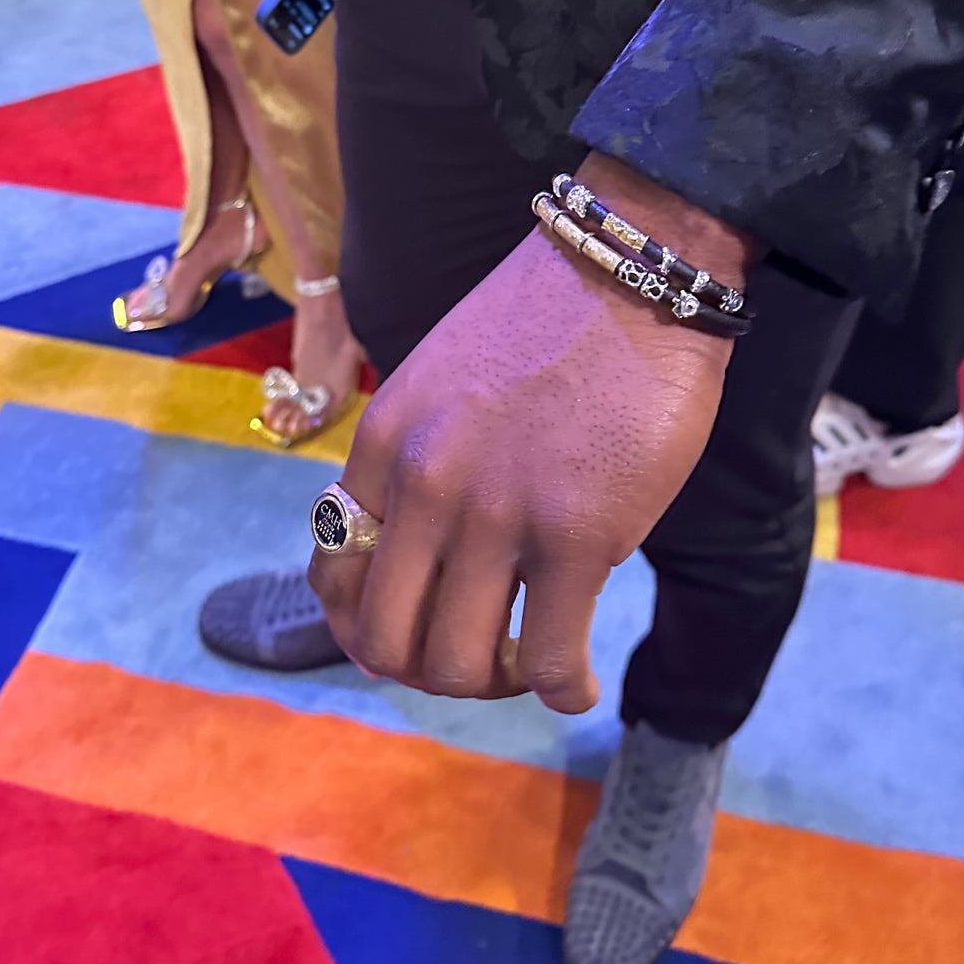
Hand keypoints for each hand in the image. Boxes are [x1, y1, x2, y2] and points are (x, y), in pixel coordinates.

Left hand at [310, 154, 754, 713]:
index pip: (331, 573)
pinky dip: (562, 690)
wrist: (631, 273)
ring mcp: (496, 514)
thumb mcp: (441, 382)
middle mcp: (424, 485)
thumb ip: (417, 459)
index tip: (414, 631)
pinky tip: (579, 681)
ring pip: (458, 666)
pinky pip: (547, 661)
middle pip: (385, 639)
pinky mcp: (575, 537)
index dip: (365, 627)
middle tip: (480, 660)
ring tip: (530, 666)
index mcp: (384, 443)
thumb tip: (418, 551)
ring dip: (493, 686)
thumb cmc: (548, 324)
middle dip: (429, 670)